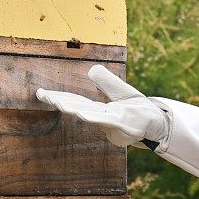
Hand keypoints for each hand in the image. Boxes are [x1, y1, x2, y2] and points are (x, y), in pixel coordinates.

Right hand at [36, 65, 168, 147]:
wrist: (158, 123)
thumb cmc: (138, 109)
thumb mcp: (121, 91)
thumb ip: (107, 82)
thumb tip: (91, 69)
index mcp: (100, 110)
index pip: (77, 102)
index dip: (59, 98)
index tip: (40, 93)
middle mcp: (105, 120)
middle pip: (81, 110)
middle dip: (64, 104)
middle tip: (46, 97)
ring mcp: (116, 126)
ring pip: (96, 118)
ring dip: (79, 111)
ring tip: (63, 105)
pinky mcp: (128, 129)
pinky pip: (115, 123)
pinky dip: (102, 119)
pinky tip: (88, 115)